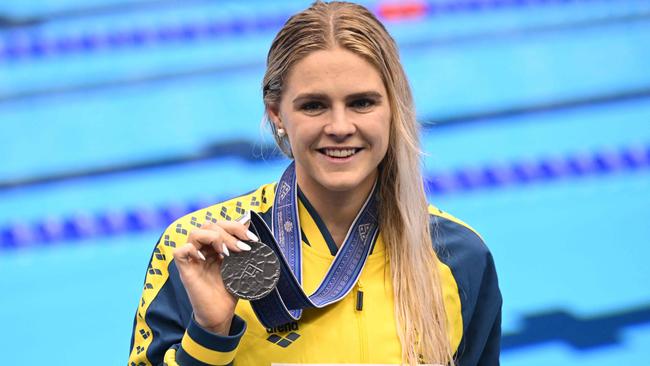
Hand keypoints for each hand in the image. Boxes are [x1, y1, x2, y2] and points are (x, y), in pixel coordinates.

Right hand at [172, 215, 256, 334]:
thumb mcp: (240, 267)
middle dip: (229, 232)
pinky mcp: (184, 270)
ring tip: (227, 253)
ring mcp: (192, 259)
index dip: (237, 227)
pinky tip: (205, 258)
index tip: (253, 239)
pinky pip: (180, 250)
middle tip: (243, 248)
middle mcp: (203, 250)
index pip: (221, 224)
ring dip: (215, 238)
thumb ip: (243, 249)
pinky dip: (192, 250)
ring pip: (195, 233)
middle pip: (210, 225)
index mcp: (215, 247)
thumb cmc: (229, 291)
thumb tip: (251, 231)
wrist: (221, 314)